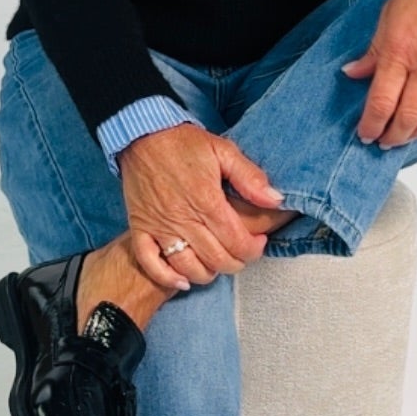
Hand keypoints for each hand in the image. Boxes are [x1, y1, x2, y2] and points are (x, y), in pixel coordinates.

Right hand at [116, 123, 287, 291]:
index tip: (258, 242)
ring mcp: (160, 226)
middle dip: (236, 263)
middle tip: (242, 253)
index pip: (237, 242)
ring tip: (217, 263)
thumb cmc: (184, 143)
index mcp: (207, 200)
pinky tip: (183, 280)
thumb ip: (250, 177)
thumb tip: (276, 199)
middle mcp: (183, 218)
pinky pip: (151, 263)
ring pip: (188, 266)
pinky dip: (167, 277)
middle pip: (217, 259)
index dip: (254, 249)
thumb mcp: (223, 151)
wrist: (142, 134)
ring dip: (208, 273)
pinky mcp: (140, 228)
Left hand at [342, 0, 416, 147]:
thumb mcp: (386, 19)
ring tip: (406, 137)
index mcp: (398, 52)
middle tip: (384, 142)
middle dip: (393, 136)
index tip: (366, 135)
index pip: (381, 101)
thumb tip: (352, 73)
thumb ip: (372, 53)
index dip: (371, 124)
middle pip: (407, 116)